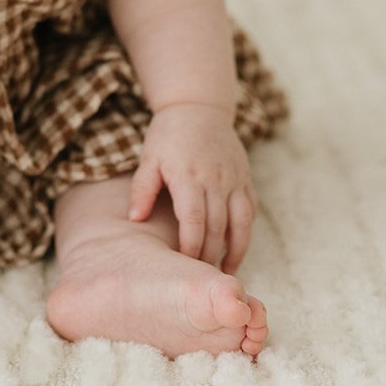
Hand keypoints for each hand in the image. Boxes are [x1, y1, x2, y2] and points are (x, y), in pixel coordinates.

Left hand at [127, 103, 256, 273]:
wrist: (198, 107)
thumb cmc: (168, 135)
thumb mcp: (149, 157)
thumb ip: (142, 188)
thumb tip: (134, 219)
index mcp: (188, 175)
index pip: (194, 219)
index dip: (190, 245)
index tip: (183, 264)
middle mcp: (216, 178)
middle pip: (218, 226)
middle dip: (210, 254)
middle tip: (201, 277)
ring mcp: (234, 178)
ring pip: (241, 222)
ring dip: (236, 250)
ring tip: (226, 272)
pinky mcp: (245, 178)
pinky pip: (250, 211)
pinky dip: (246, 233)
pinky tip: (237, 249)